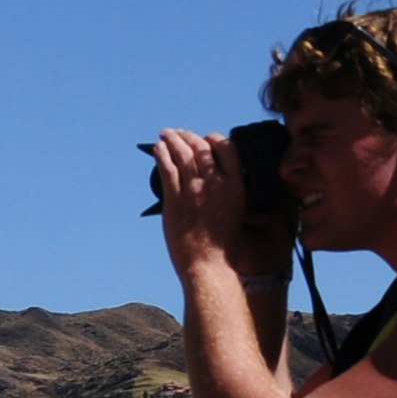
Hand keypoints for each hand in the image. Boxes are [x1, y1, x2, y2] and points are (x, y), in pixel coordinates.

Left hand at [150, 127, 244, 279]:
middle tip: (179, 132)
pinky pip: (167, 170)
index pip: (227, 148)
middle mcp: (216, 183)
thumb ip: (229, 191)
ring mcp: (194, 190)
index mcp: (236, 186)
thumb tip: (219, 178)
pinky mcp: (175, 200)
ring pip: (183, 155)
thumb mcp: (238, 211)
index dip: (215, 139)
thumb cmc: (224, 246)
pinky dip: (162, 155)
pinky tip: (158, 149)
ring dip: (173, 140)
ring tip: (166, 134)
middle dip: (189, 136)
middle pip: (202, 148)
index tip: (206, 138)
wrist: (208, 265)